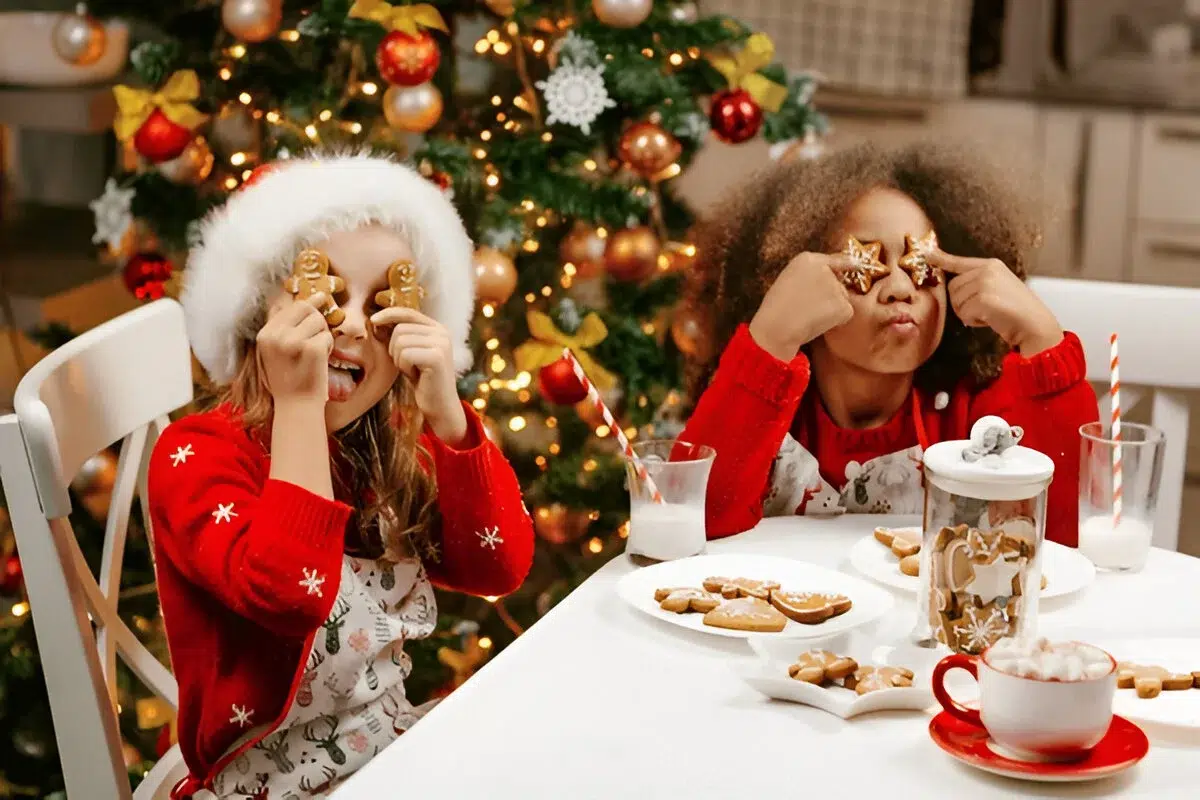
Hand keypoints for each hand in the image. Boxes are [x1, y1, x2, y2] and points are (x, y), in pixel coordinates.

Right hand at [256, 292, 333, 406]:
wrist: (296, 406)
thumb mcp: (278, 350)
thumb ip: (288, 325)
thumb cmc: (291, 378)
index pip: (292, 307)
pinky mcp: (311, 348)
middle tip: (315, 341)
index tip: (321, 301)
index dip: (309, 305)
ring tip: (314, 354)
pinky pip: (328, 336)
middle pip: (306, 308)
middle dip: (317, 321)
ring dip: (322, 336)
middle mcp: (275, 335)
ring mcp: (293, 341)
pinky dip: (328, 348)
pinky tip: (319, 361)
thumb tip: (315, 295)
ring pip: (319, 321)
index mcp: (265, 334)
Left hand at [371, 307, 467, 445]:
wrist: (440, 405)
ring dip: (399, 359)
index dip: (389, 314)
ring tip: (413, 370)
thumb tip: (374, 320)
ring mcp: (441, 344)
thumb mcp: (410, 352)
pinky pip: (405, 354)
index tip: (373, 321)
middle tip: (408, 364)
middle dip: (394, 349)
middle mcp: (442, 332)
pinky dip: (404, 367)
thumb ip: (399, 335)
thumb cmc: (422, 379)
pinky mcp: (437, 357)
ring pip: (400, 341)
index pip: (408, 312)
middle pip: (400, 329)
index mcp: (437, 328)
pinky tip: (416, 376)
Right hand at [749, 252, 854, 360]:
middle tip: (809, 306)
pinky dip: (836, 321)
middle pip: (839, 281)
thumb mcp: (787, 279)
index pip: (835, 259)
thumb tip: (832, 276)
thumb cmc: (776, 308)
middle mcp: (825, 269)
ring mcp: (836, 286)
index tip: (856, 265)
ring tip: (809, 315)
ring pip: (842, 298)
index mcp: (807, 259)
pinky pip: (846, 313)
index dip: (845, 264)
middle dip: (831, 294)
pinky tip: (818, 322)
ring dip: (832, 308)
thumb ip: (809, 274)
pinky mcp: (844, 305)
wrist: (777, 327)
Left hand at [929, 250, 1062, 354]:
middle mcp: (987, 270)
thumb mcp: (998, 287)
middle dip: (962, 303)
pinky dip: (974, 321)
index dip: (941, 259)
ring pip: (956, 302)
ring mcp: (985, 283)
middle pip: (952, 288)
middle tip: (983, 309)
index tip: (926, 254)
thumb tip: (953, 286)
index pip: (959, 262)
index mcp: (991, 265)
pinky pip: (963, 314)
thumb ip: (977, 281)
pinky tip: (991, 319)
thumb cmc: (1016, 310)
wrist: (1035, 324)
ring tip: (990, 313)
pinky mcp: (984, 298)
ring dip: (968, 313)